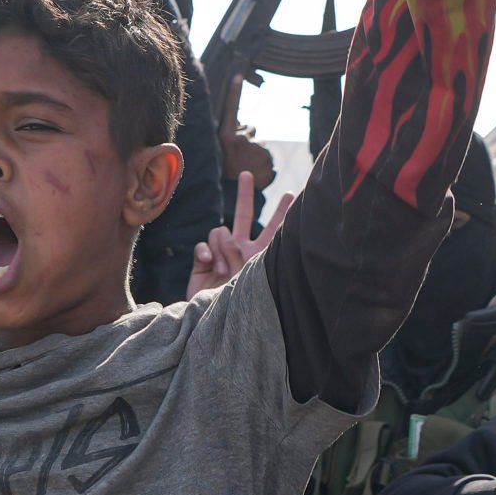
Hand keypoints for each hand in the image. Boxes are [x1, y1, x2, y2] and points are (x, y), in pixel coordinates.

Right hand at [188, 174, 289, 295]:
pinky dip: (205, 253)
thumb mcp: (246, 278)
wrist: (212, 319)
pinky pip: (204, 243)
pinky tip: (208, 265)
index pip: (274, 230)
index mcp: (260, 255)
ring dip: (221, 249)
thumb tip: (224, 231)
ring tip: (223, 271)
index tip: (293, 194)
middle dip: (245, 194)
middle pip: (243, 215)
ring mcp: (220, 254)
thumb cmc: (238, 305)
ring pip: (220, 230)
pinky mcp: (202, 259)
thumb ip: (238, 252)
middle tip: (247, 174)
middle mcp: (241, 250)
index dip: (282, 213)